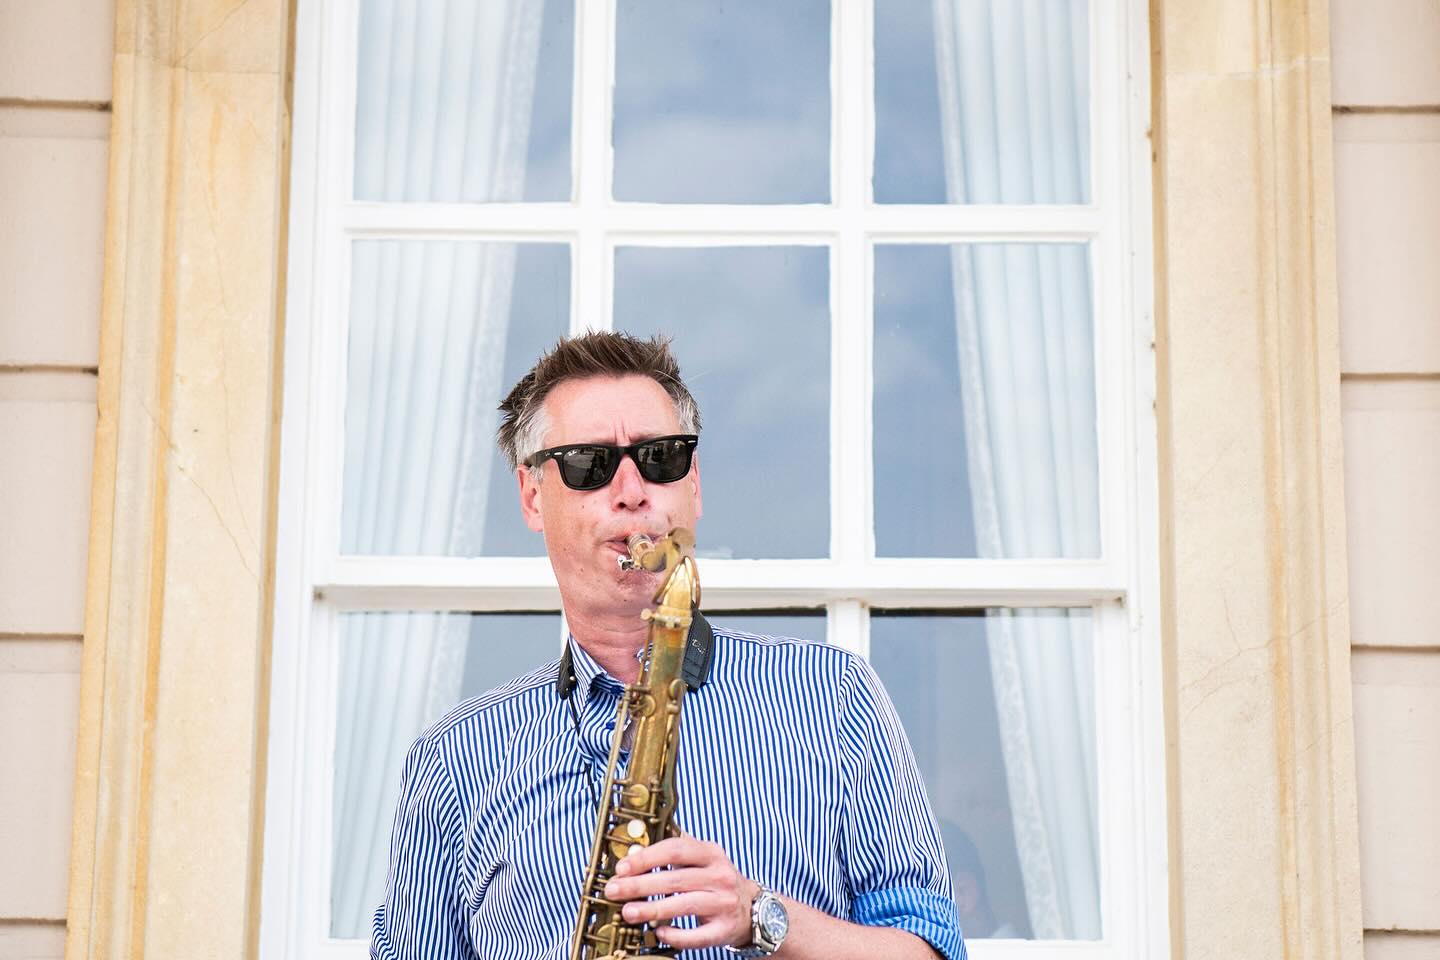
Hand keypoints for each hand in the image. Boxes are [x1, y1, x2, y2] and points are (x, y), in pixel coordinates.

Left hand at [602, 835, 759, 950]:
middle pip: (675, 879)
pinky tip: (658, 932)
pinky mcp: (724, 930)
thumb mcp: (703, 858)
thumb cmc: (716, 880)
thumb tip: (636, 846)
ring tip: (627, 912)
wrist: (752, 909)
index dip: (646, 858)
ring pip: (683, 906)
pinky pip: (696, 936)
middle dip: (640, 885)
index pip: (675, 850)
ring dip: (652, 909)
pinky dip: (676, 935)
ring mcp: (724, 904)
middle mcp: (720, 876)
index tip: (622, 867)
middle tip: (614, 890)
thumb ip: (675, 850)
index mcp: (711, 853)